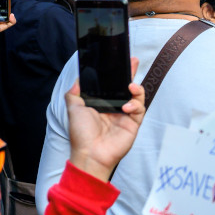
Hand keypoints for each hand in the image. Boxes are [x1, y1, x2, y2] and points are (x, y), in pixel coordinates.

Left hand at [66, 58, 145, 181]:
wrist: (91, 153)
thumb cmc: (81, 134)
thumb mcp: (74, 110)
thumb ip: (74, 93)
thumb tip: (77, 79)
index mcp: (102, 103)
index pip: (112, 85)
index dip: (117, 73)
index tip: (120, 61)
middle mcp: (115, 107)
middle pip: (127, 86)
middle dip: (131, 73)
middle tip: (134, 61)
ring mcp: (125, 115)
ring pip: (137, 96)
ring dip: (136, 89)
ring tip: (130, 86)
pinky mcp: (133, 123)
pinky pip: (140, 109)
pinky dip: (136, 104)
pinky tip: (127, 106)